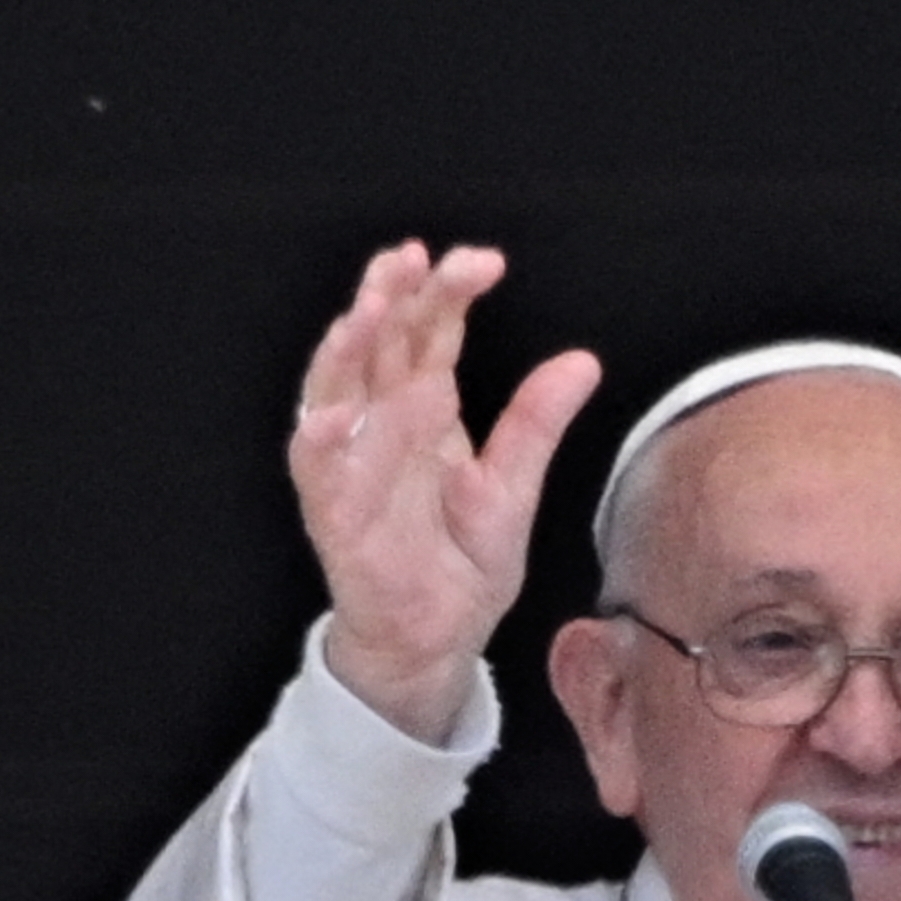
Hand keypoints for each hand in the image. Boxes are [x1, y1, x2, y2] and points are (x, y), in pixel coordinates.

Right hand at [288, 242, 602, 743]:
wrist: (438, 640)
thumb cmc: (462, 564)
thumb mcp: (514, 489)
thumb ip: (537, 423)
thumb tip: (582, 361)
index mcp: (425, 407)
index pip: (431, 332)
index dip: (449, 292)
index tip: (482, 262)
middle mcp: (383, 422)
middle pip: (379, 343)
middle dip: (390, 296)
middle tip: (409, 260)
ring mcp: (352, 462)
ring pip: (336, 389)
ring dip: (345, 349)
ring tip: (367, 312)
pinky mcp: (334, 511)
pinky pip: (318, 469)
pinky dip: (322, 440)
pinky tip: (338, 414)